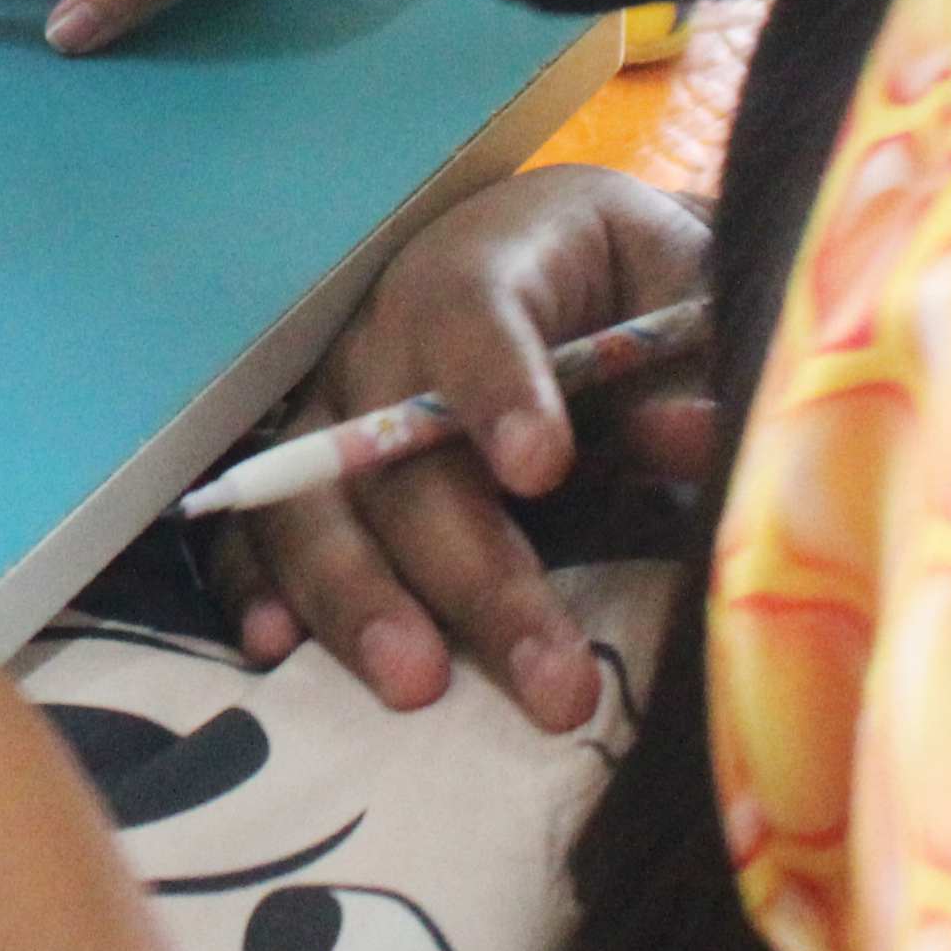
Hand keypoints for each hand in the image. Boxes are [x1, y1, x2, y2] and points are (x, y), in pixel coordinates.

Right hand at [206, 167, 713, 724]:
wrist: (557, 267)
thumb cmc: (626, 286)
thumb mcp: (683, 292)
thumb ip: (694, 365)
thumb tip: (688, 438)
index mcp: (483, 264)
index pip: (473, 314)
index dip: (499, 389)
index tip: (542, 469)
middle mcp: (383, 334)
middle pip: (395, 447)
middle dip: (469, 571)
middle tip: (549, 680)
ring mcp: (330, 405)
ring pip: (311, 498)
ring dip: (356, 597)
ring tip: (416, 686)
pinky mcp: (305, 472)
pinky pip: (258, 529)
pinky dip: (257, 587)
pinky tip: (273, 651)